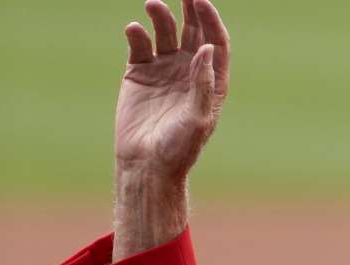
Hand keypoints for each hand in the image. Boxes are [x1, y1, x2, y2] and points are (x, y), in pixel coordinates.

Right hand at [116, 0, 229, 180]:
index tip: (201, 0)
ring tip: (153, 4)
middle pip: (193, 30)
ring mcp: (163, 69)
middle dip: (190, 8)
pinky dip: (137, 34)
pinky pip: (139, 45)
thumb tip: (206, 47)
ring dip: (161, 16)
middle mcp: (189, 70)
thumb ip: (202, 83)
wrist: (146, 164)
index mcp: (211, 80)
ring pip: (165, 32)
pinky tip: (134, 29)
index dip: (210, 19)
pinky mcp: (138, 73)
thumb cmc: (179, 148)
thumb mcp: (198, 119)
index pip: (215, 41)